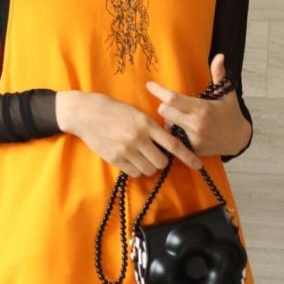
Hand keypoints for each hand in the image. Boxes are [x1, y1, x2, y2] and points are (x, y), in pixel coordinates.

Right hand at [55, 90, 202, 176]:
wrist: (86, 113)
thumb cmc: (113, 110)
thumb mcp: (136, 113)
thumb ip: (151, 127)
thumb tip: (166, 142)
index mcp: (146, 124)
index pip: (172, 144)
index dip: (187, 156)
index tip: (197, 164)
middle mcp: (138, 138)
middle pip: (161, 162)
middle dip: (161, 161)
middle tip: (155, 154)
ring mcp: (125, 150)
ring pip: (148, 170)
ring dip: (148, 166)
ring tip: (141, 156)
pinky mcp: (114, 159)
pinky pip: (134, 173)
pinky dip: (136, 169)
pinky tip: (130, 159)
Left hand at [145, 53, 251, 157]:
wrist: (238, 139)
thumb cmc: (230, 113)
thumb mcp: (226, 93)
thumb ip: (219, 74)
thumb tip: (220, 56)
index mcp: (202, 108)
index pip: (173, 98)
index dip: (159, 91)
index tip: (149, 85)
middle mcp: (196, 124)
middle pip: (165, 111)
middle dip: (165, 106)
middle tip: (172, 106)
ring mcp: (193, 138)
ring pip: (167, 126)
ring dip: (169, 121)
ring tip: (180, 120)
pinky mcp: (192, 150)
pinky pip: (174, 139)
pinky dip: (175, 134)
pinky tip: (182, 131)